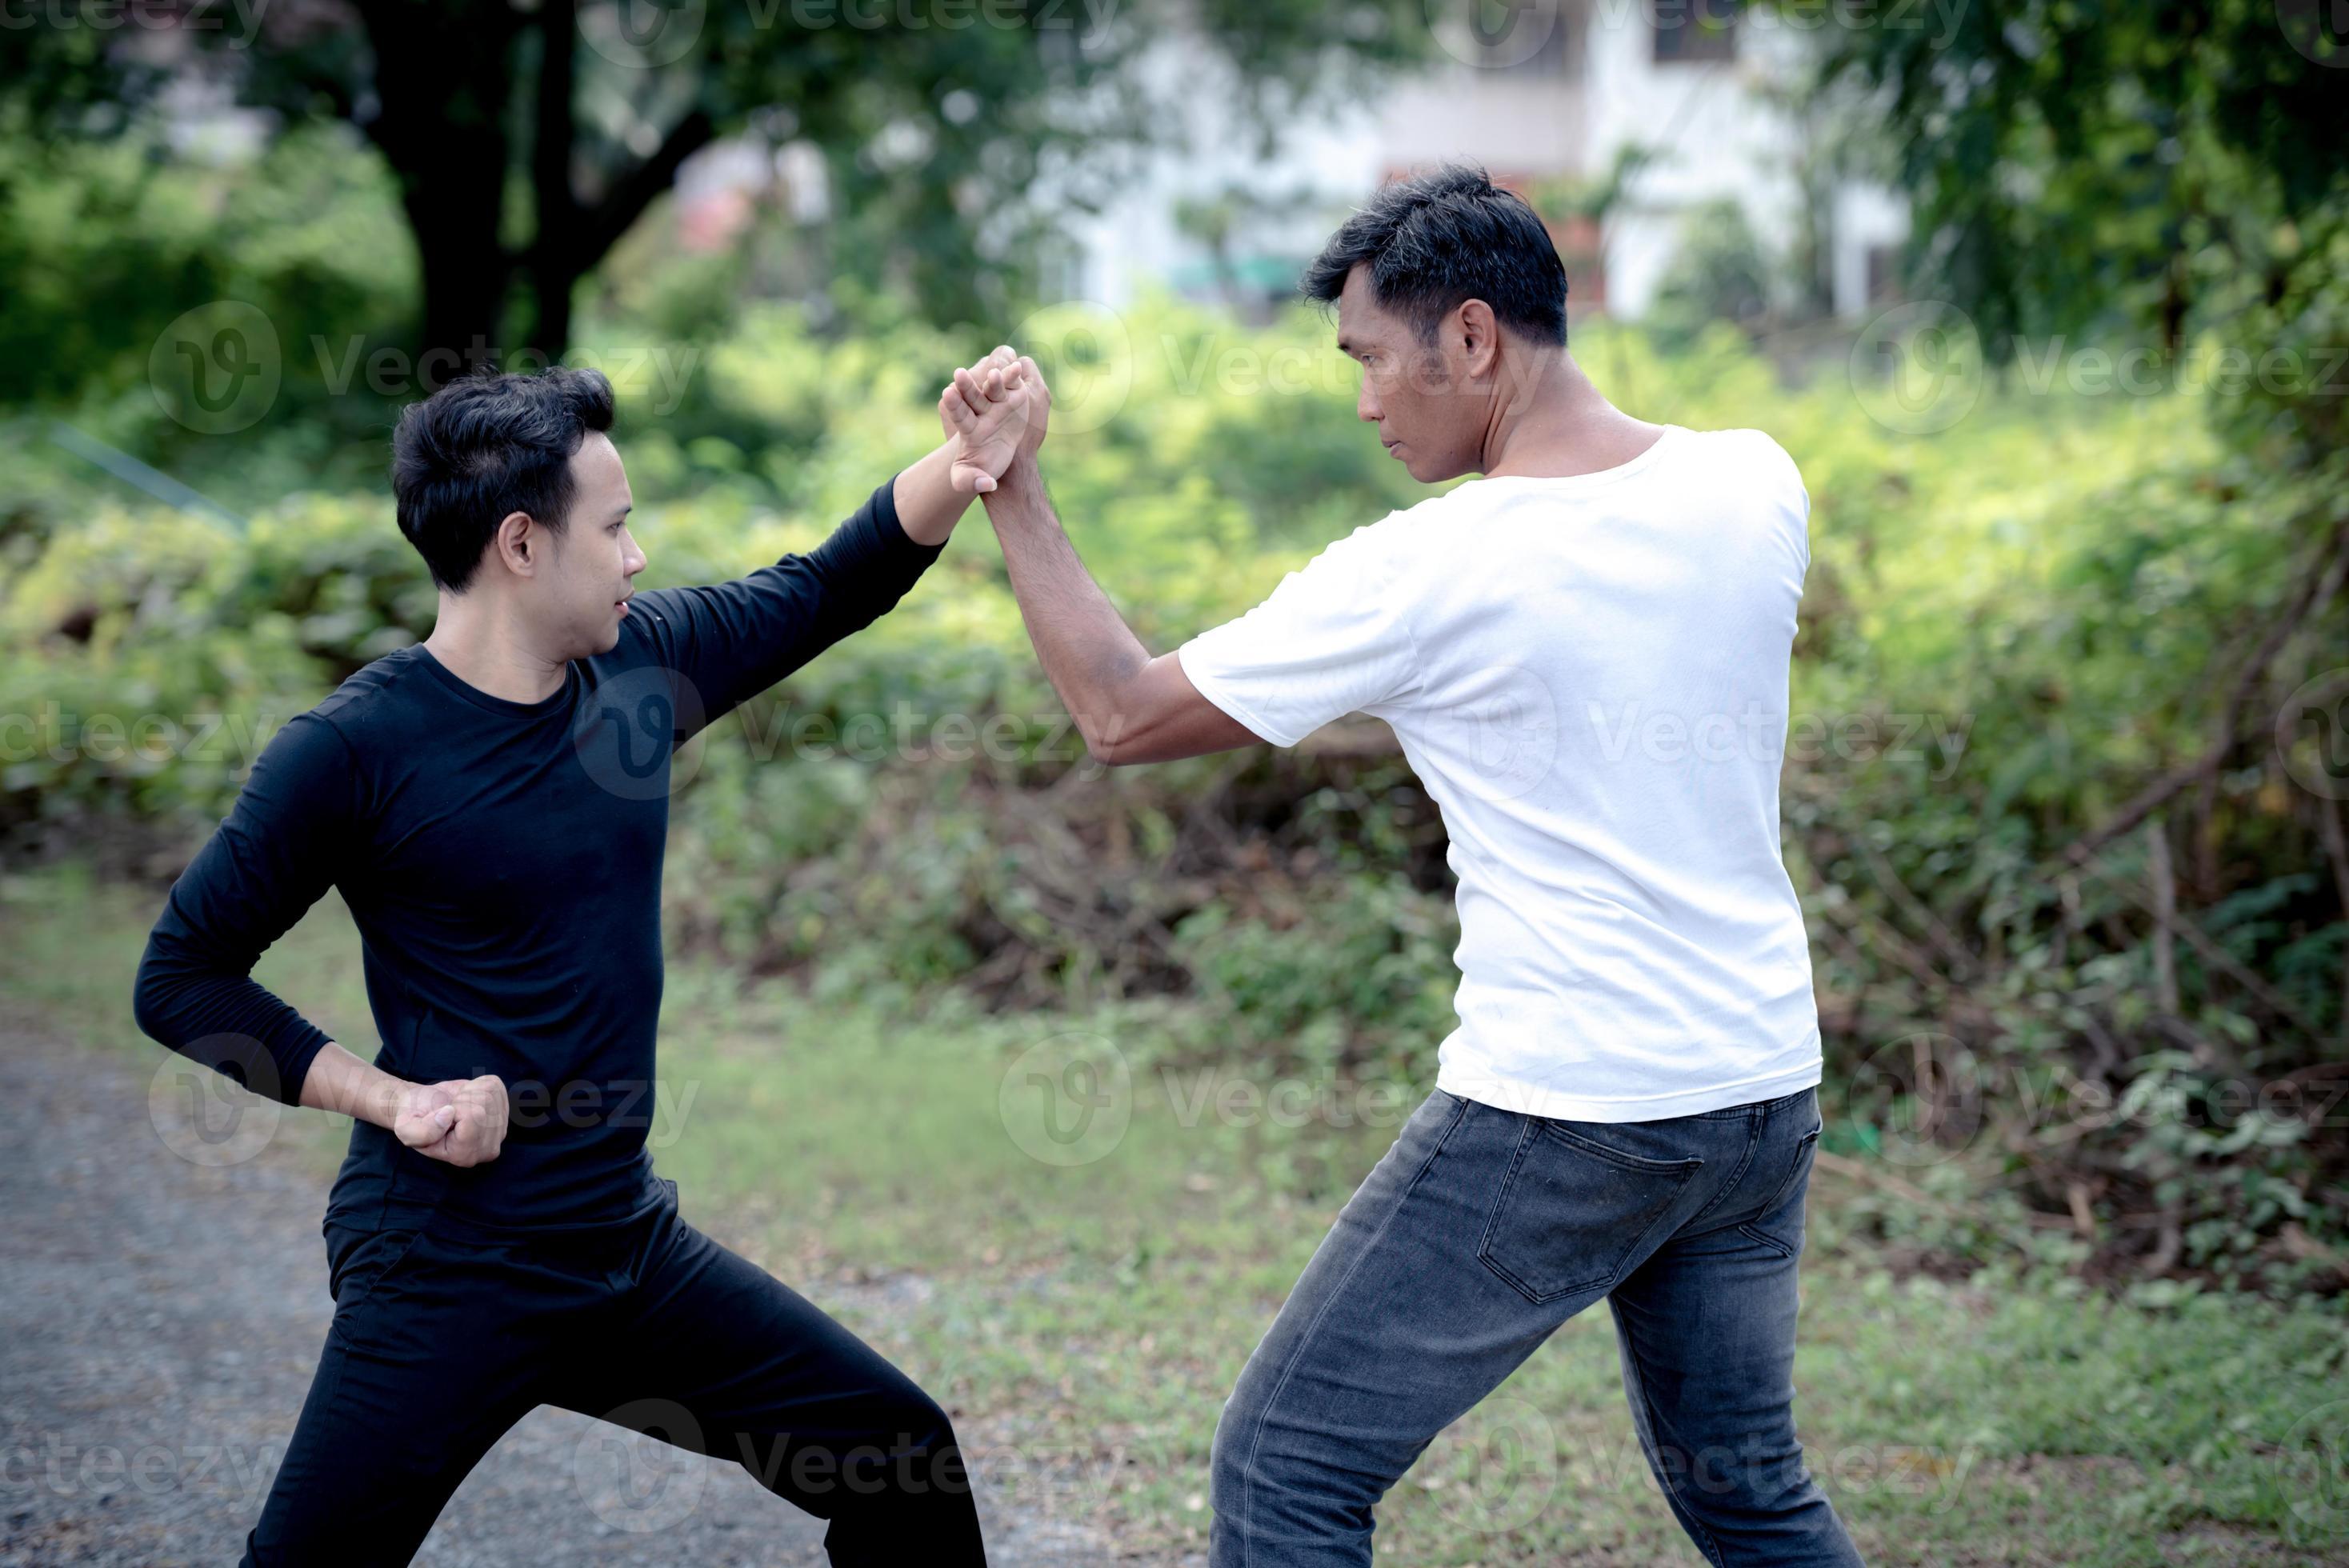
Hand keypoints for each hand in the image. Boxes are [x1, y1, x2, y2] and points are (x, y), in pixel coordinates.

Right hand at [392, 1074, 507, 1166]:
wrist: (422, 1107)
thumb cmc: (414, 1118)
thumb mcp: (406, 1129)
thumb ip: (422, 1132)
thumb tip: (449, 1115)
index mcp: (465, 1156)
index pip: (474, 1116)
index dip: (455, 1107)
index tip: (442, 1114)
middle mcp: (488, 1148)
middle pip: (485, 1104)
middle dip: (462, 1098)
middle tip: (448, 1108)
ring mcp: (500, 1130)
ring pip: (491, 1093)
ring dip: (468, 1091)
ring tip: (456, 1104)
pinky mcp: (503, 1111)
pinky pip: (495, 1085)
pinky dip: (477, 1084)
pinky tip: (466, 1098)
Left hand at [940, 345, 1049, 493]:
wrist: (999, 456)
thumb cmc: (979, 468)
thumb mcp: (969, 478)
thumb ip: (971, 481)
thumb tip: (987, 484)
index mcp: (968, 428)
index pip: (959, 414)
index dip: (955, 404)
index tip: (948, 393)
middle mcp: (979, 411)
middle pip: (972, 396)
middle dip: (967, 386)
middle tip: (959, 374)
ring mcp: (996, 402)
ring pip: (993, 388)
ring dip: (993, 381)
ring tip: (994, 375)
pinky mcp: (1014, 397)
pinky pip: (1012, 384)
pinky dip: (1013, 375)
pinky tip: (1017, 368)